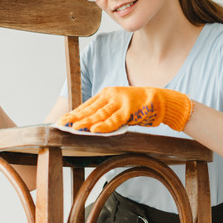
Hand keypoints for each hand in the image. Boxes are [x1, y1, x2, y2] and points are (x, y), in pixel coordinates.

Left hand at [58, 86, 192, 132]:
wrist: (160, 100)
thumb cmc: (139, 106)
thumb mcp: (119, 105)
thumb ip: (106, 112)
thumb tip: (90, 124)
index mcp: (107, 93)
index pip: (86, 105)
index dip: (73, 113)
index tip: (61, 120)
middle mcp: (111, 95)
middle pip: (89, 109)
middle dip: (74, 118)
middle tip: (61, 125)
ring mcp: (120, 102)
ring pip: (99, 114)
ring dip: (85, 122)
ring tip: (73, 128)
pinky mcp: (130, 110)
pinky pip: (114, 120)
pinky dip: (104, 126)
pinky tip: (94, 130)